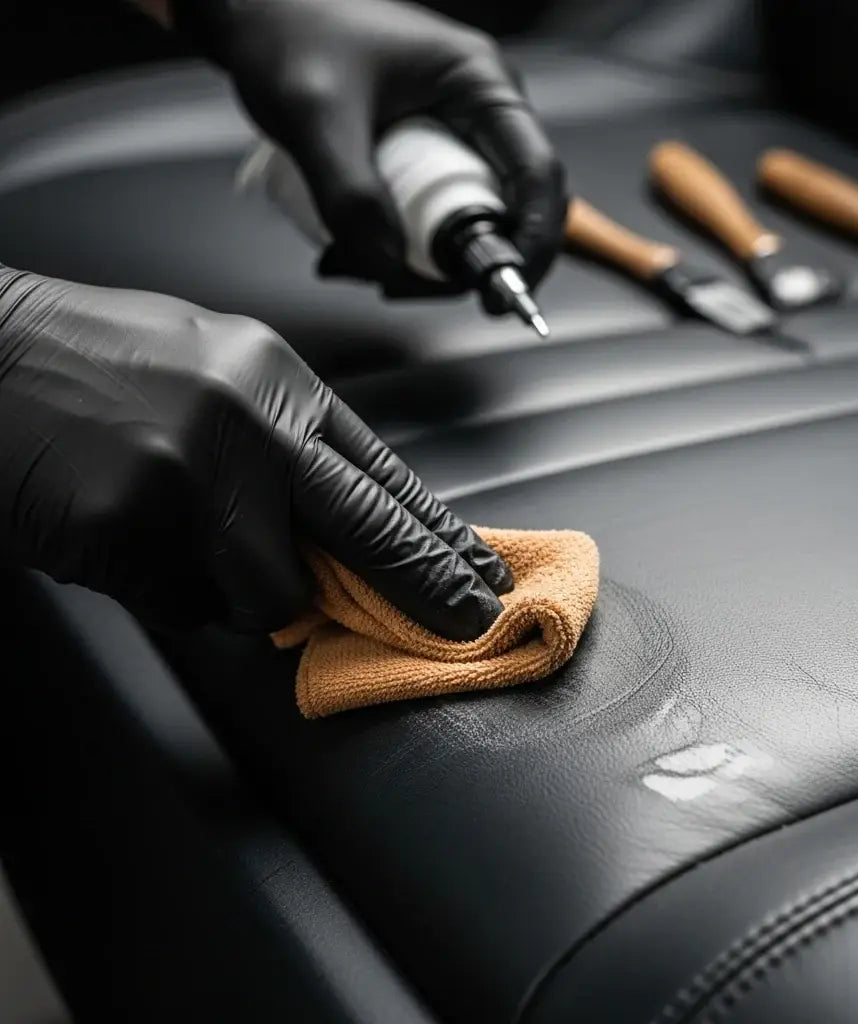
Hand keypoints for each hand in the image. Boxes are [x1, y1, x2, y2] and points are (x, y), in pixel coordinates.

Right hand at [0, 267, 510, 635]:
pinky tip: (128, 539)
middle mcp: (248, 423)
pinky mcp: (129, 527)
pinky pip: (183, 605)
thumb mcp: (215, 375)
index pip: (384, 474)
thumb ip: (281, 447)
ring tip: (182, 543)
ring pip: (268, 594)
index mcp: (276, 382)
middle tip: (470, 623)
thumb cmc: (95, 364)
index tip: (481, 573)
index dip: (439, 533)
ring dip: (242, 596)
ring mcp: (190, 475)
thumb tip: (337, 528)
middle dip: (426, 586)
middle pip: (367, 527)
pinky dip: (168, 592)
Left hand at [171, 0, 565, 295]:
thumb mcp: (316, 114)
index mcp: (480, 85)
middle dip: (451, 267)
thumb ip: (352, 194)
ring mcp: (454, 142)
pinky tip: (347, 249)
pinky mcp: (424, 164)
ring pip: (460, 231)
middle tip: (392, 285)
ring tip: (346, 260)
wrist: (253, 19)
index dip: (531, 245)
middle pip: (503, 217)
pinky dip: (393, 252)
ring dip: (413, 266)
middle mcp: (479, 117)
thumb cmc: (289, 33)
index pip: (538, 176)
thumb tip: (389, 265)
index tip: (497, 296)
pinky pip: (427, 225)